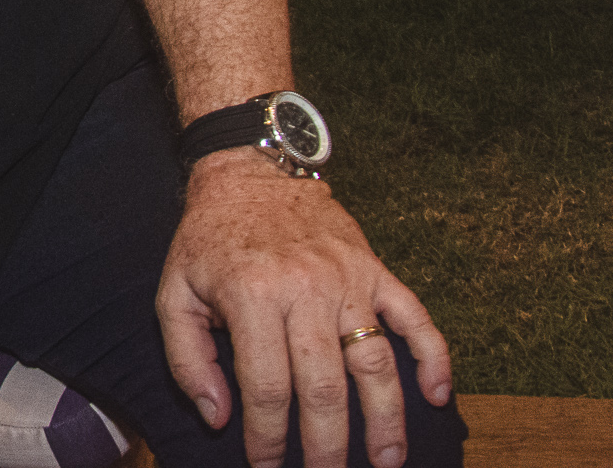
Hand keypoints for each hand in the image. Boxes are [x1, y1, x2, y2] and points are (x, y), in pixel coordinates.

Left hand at [159, 151, 452, 467]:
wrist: (247, 174)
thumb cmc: (208, 240)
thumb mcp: (173, 292)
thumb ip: (187, 358)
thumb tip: (218, 417)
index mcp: (251, 296)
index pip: (267, 386)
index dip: (268, 437)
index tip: (265, 465)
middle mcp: (304, 289)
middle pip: (326, 386)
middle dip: (328, 445)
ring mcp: (348, 279)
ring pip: (376, 362)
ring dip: (387, 419)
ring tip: (387, 461)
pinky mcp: (376, 269)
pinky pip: (416, 317)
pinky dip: (434, 357)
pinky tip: (438, 396)